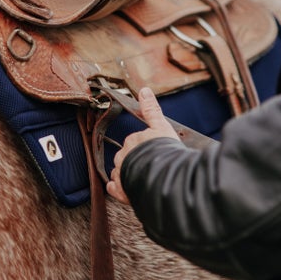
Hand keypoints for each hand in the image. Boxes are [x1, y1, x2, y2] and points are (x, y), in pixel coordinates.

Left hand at [106, 87, 178, 203]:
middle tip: (150, 167)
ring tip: (142, 180)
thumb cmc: (165, 151)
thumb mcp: (163, 127)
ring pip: (120, 172)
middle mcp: (124, 155)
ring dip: (126, 175)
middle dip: (134, 161)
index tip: (152, 153)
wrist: (164, 176)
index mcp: (133, 140)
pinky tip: (125, 190)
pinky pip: (114, 188)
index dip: (143, 148)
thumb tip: (143, 89)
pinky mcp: (121, 190)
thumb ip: (152, 110)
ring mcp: (121, 173)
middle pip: (126, 157)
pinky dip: (117, 189)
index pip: (134, 142)